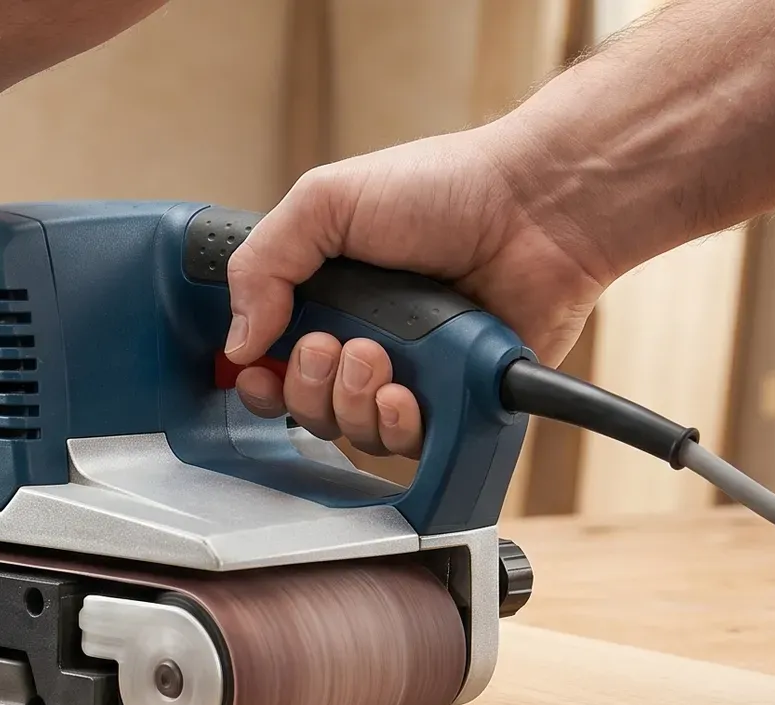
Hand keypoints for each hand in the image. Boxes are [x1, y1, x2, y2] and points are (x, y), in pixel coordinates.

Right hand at [223, 124, 610, 455]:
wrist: (538, 208)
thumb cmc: (446, 188)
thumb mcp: (327, 201)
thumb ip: (263, 263)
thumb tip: (237, 341)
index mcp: (329, 295)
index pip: (271, 359)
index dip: (256, 376)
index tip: (253, 369)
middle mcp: (366, 340)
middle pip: (304, 405)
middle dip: (306, 385)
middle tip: (332, 346)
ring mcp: (411, 375)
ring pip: (350, 432)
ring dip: (350, 401)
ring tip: (378, 358)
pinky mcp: (455, 404)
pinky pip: (406, 446)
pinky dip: (398, 425)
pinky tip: (407, 395)